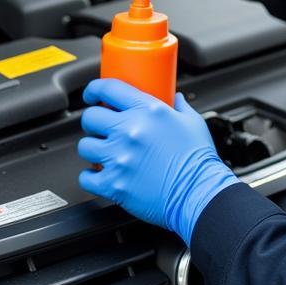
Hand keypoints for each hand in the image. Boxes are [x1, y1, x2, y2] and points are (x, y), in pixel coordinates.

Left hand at [77, 77, 239, 243]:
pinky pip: (86, 178)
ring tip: (102, 154)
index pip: (109, 89)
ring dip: (92, 149)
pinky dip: (90, 177)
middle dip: (92, 122)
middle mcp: (130, 131)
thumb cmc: (198, 162)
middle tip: (99, 128)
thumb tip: (176, 97)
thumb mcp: (193, 123)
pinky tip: (99, 176)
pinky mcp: (114, 184)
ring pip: (85, 146)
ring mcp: (119, 158)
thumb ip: (180, 107)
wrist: (200, 195)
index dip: (94, 89)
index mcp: (148, 111)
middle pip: (91, 117)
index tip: (92, 94)